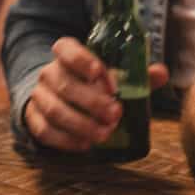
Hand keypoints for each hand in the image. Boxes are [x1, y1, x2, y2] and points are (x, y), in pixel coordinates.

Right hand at [23, 37, 168, 151]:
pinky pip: (44, 130)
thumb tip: (161, 73)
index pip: (67, 50)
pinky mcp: (33, 118)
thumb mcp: (114, 73)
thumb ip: (137, 73)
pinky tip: (85, 145)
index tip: (103, 76)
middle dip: (91, 101)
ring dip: (80, 124)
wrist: (60, 95)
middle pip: (65, 84)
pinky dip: (65, 140)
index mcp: (66, 54)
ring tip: (104, 133)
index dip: (84, 61)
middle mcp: (49, 72)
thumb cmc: (94, 82)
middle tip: (115, 114)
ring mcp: (39, 96)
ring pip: (55, 110)